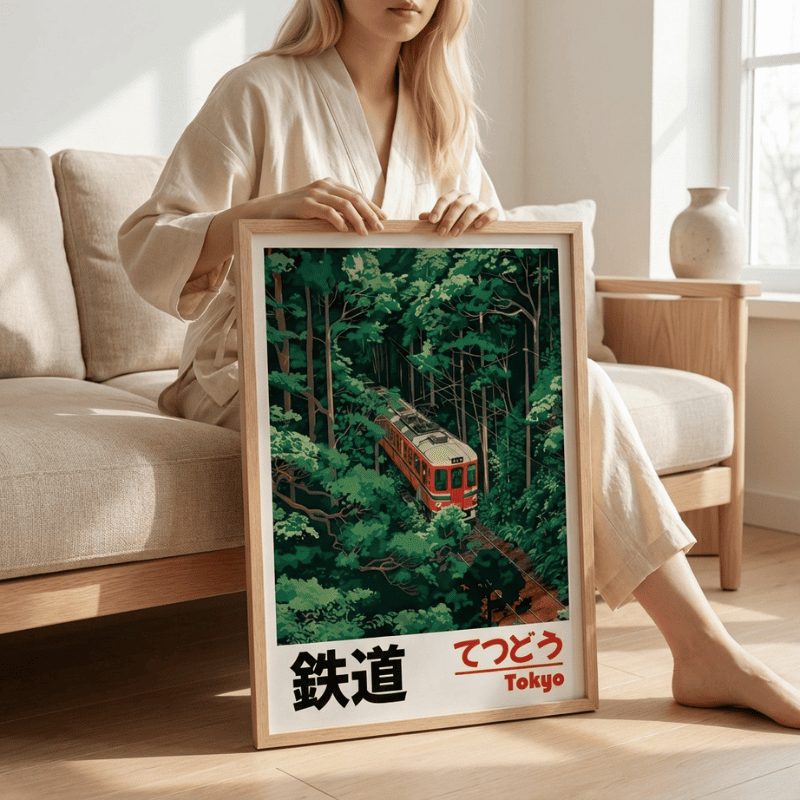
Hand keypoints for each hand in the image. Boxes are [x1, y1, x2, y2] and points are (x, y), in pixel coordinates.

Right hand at [257, 178, 385, 235]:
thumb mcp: (319, 207)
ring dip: (358, 220)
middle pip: (355, 198)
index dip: (372, 206)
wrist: (268, 210)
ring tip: (365, 233)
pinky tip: (345, 231)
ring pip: (344, 205)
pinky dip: (339, 221)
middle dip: (370, 214)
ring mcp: (315, 194)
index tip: (384, 218)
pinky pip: (327, 212)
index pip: (357, 195)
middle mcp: (325, 186)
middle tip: (380, 228)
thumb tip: (358, 223)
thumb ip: (335, 210)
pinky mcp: (305, 204)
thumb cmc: (296, 212)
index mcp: (330, 185)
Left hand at [418, 191, 499, 235]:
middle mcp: (468, 198)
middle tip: (442, 232)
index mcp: (455, 197)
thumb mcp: (445, 218)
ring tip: (455, 234)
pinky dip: (485, 218)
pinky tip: (477, 227)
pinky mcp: (492, 212)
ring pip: (473, 208)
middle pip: (459, 204)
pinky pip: (491, 212)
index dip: (438, 209)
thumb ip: (435, 217)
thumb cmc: (458, 219)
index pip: (445, 199)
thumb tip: (421, 217)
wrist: (479, 220)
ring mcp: (480, 204)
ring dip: (463, 221)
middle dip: (449, 219)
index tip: (432, 221)